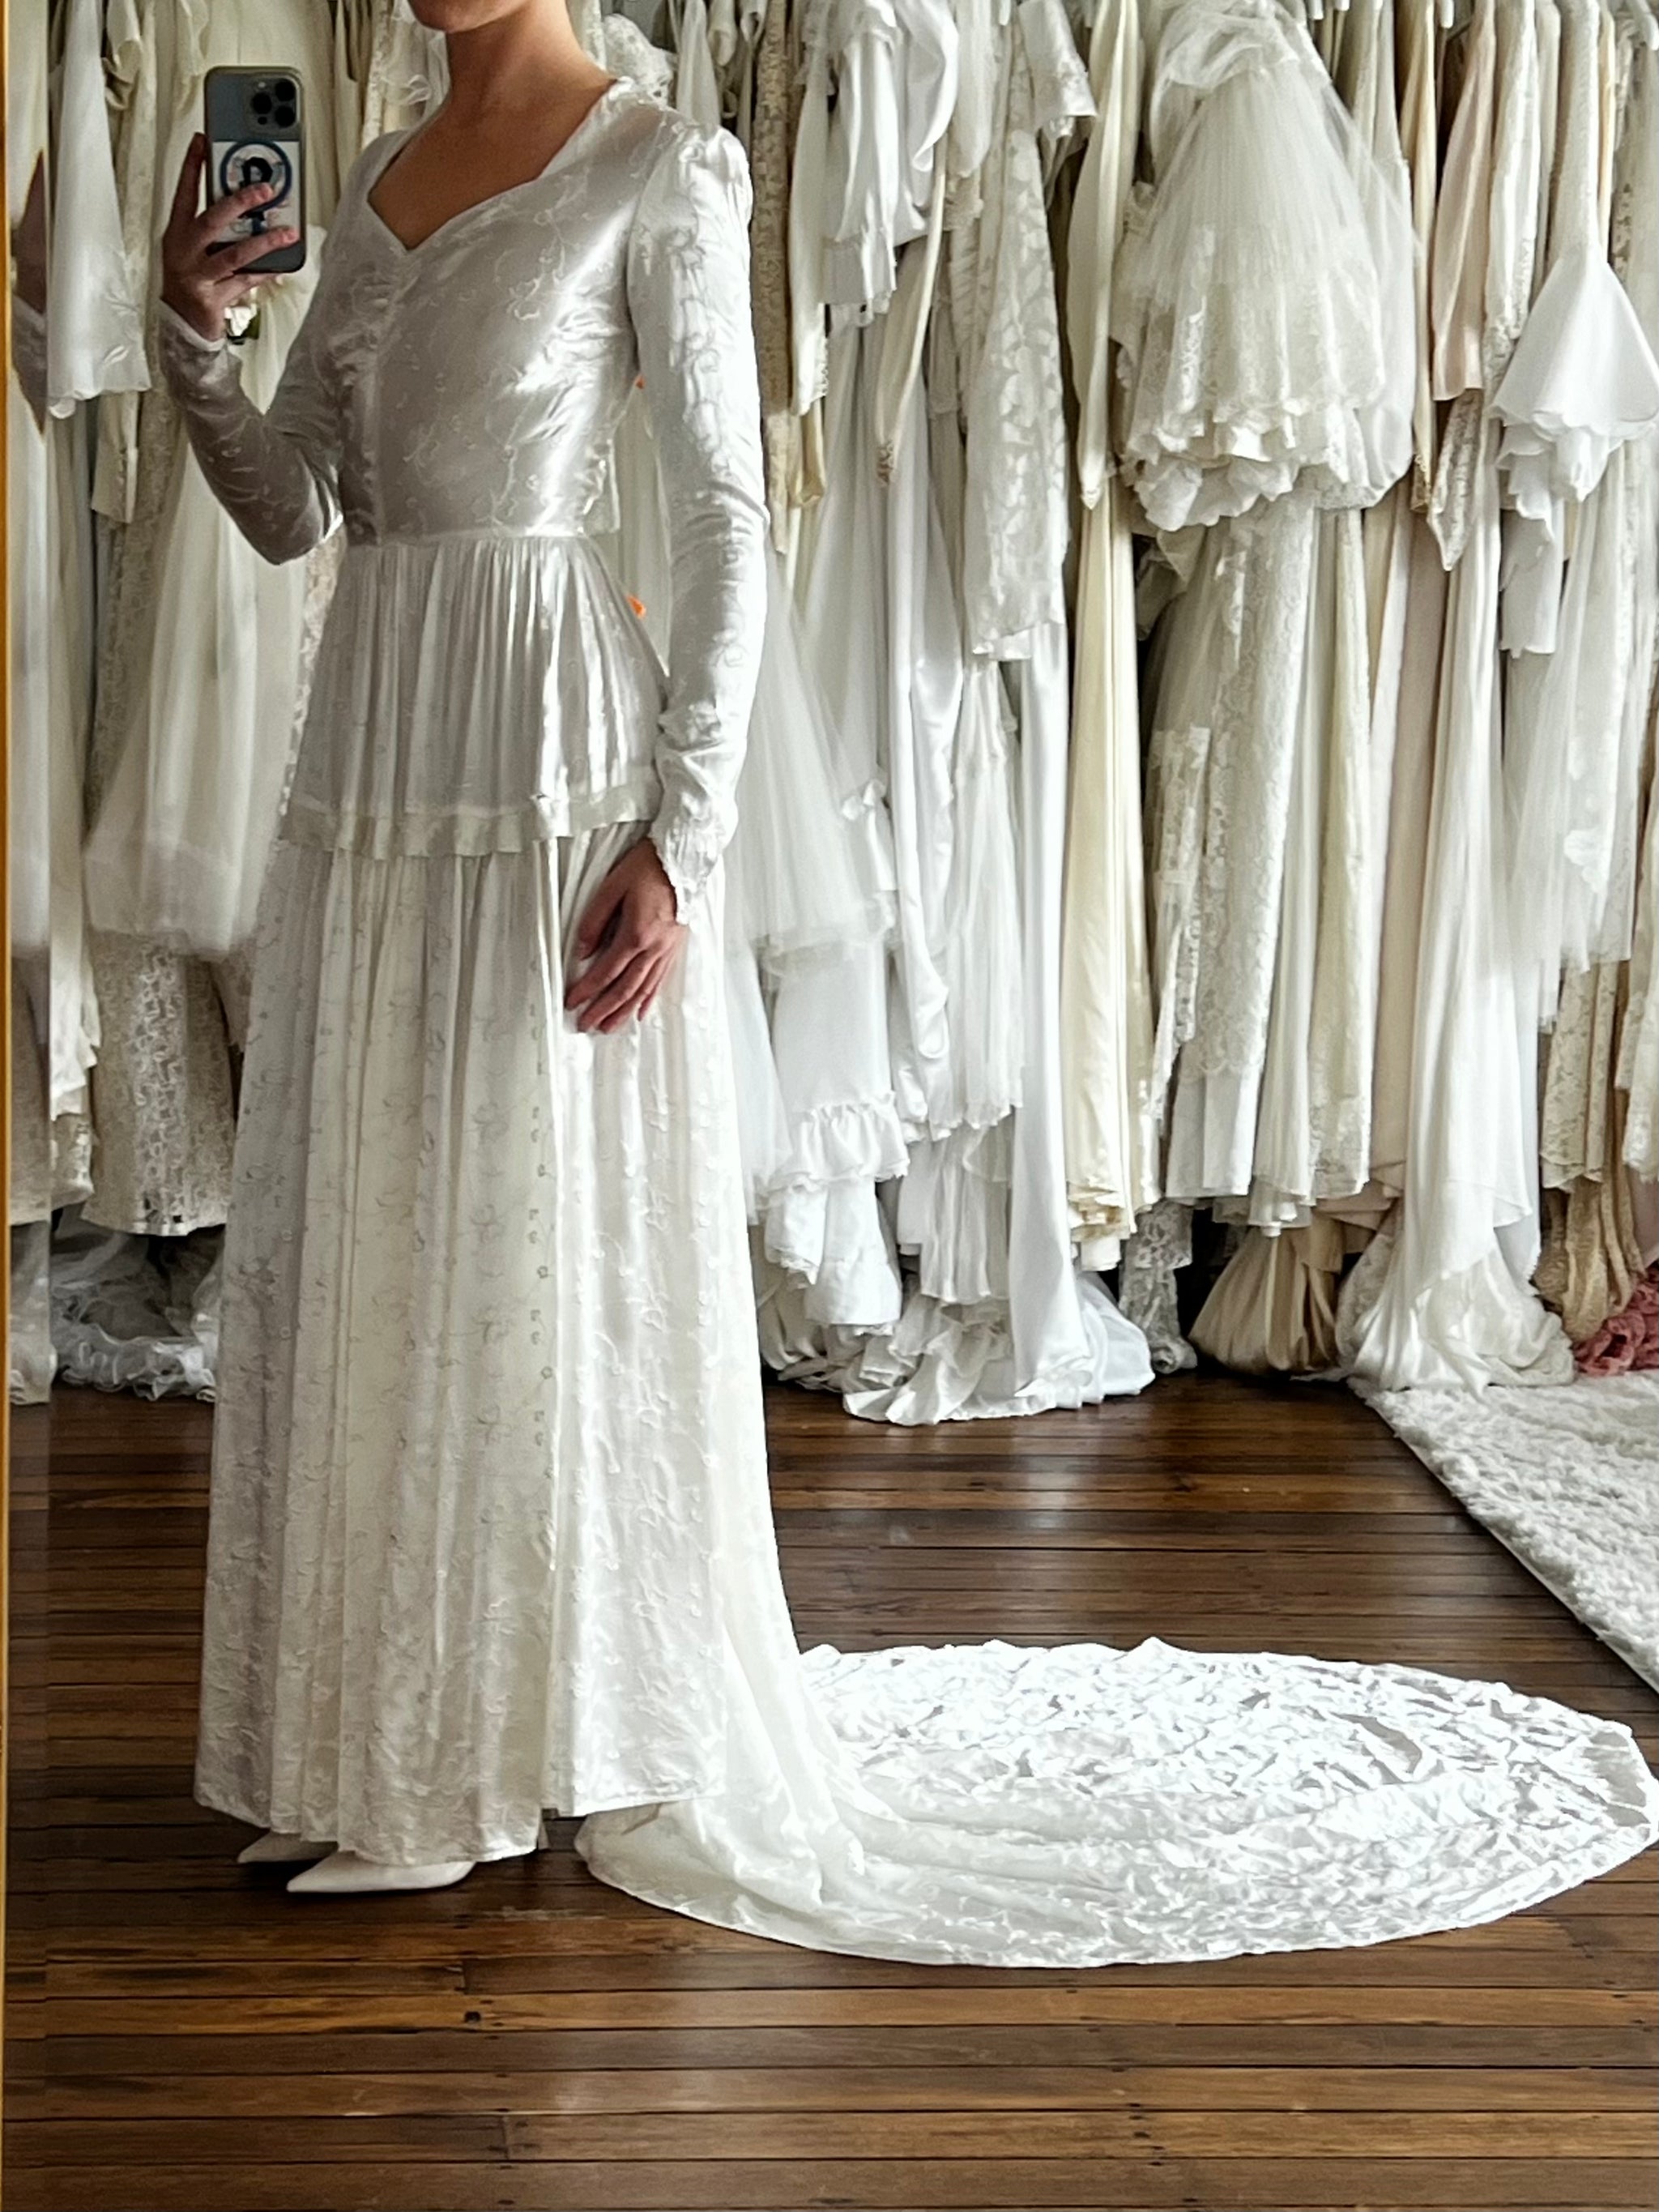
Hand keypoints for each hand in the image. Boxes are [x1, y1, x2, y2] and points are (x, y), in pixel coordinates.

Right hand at [161, 135, 299, 342]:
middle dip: (239, 202)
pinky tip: (282, 264)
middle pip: (211, 219)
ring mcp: (195, 276)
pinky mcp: (210, 299)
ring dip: (264, 242)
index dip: (192, 166)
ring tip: (287, 232)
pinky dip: (265, 272)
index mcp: (177, 232)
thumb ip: (217, 230)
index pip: (184, 191)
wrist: (181, 326)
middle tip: (265, 190)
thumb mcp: (196, 250)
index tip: (202, 141)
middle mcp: (183, 251)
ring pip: (233, 253)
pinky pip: (244, 282)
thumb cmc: (192, 282)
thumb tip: (251, 207)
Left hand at [565, 840, 686, 1033]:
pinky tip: (640, 1012)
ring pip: (642, 990)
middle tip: (585, 1025)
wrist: (683, 857)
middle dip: (602, 1010)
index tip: (571, 1002)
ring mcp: (666, 950)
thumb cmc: (648, 866)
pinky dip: (648, 999)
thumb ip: (595, 921)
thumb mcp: (612, 887)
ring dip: (623, 1012)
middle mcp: (653, 948)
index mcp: (635, 934)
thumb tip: (582, 951)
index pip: (605, 972)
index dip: (587, 990)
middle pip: (624, 989)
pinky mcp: (674, 947)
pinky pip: (660, 980)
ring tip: (607, 1027)